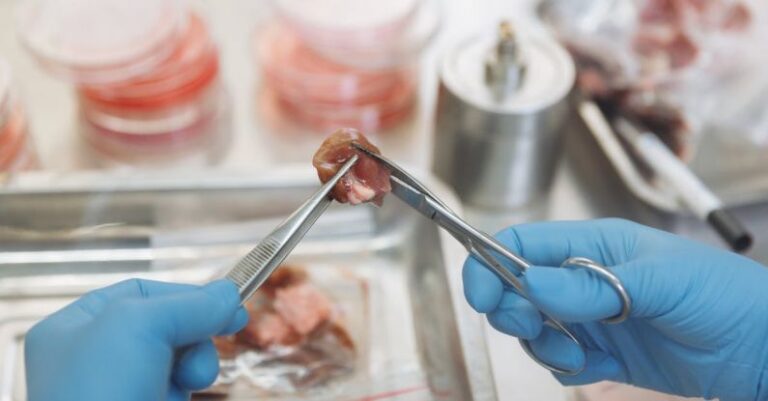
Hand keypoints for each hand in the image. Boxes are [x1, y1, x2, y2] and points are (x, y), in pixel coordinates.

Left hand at [25, 279, 247, 400]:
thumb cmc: (98, 393)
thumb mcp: (143, 325)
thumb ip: (190, 304)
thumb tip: (229, 294)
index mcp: (75, 327)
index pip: (141, 293)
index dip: (185, 295)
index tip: (227, 303)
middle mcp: (94, 358)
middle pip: (166, 326)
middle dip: (195, 334)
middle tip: (222, 335)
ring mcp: (119, 390)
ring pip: (177, 361)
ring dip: (197, 364)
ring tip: (193, 378)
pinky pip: (177, 391)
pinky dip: (187, 391)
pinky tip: (178, 399)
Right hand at [463, 219, 767, 400]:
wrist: (765, 352)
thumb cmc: (726, 296)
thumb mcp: (661, 281)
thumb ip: (594, 285)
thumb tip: (532, 282)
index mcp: (595, 245)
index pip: (524, 243)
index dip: (491, 263)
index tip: (481, 295)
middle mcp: (585, 279)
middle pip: (516, 288)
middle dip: (513, 310)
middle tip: (534, 326)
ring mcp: (593, 317)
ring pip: (535, 329)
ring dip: (546, 345)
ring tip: (582, 355)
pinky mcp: (604, 353)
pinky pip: (561, 361)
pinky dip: (571, 370)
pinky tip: (603, 368)